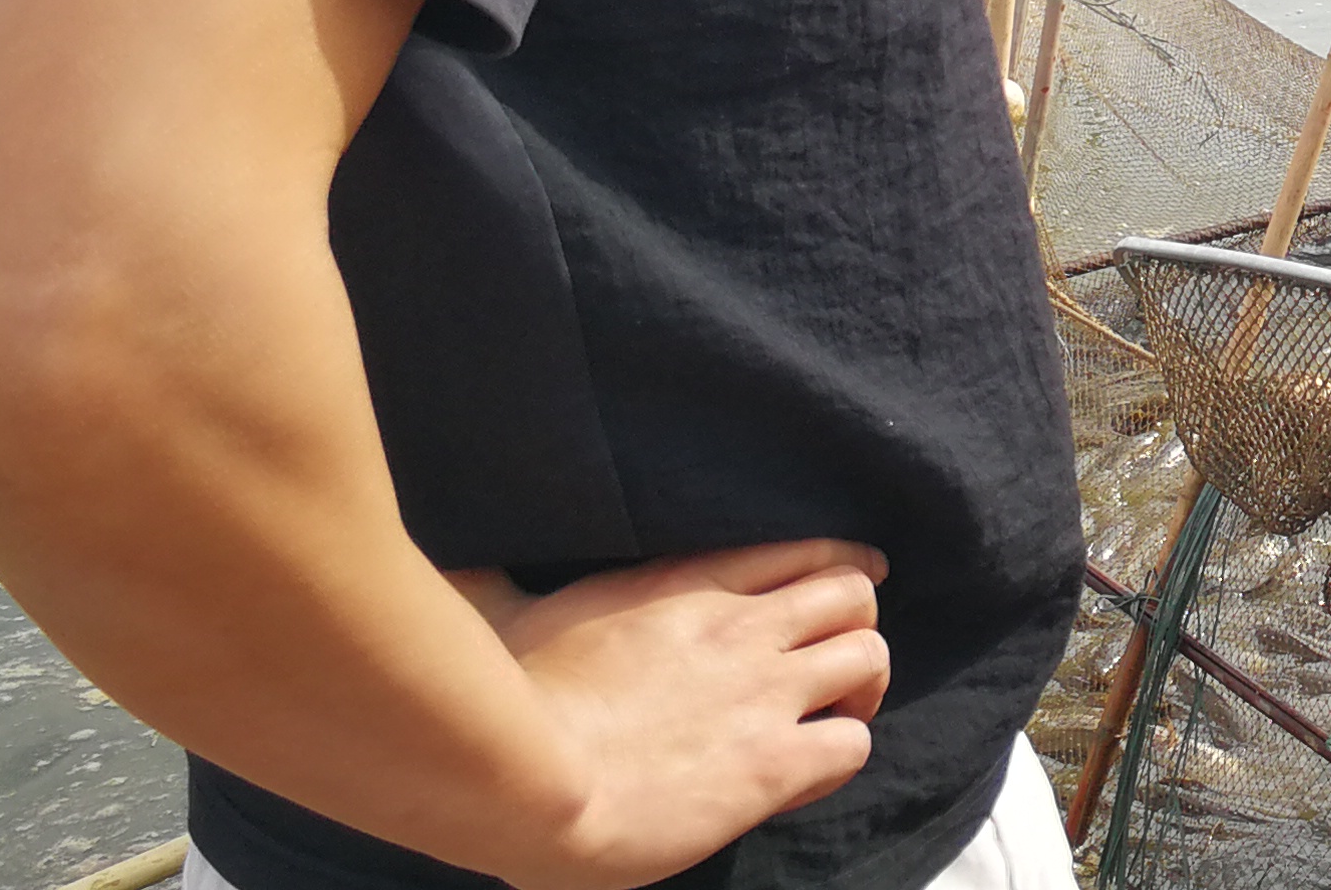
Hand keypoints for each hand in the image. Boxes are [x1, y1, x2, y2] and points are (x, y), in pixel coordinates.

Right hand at [487, 541, 891, 889]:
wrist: (523, 780)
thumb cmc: (501, 701)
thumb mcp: (502, 613)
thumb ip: (497, 584)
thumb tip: (461, 566)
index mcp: (683, 585)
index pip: (800, 548)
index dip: (835, 564)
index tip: (846, 577)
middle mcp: (739, 628)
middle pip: (854, 593)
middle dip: (857, 622)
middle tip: (836, 662)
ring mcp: (762, 695)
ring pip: (869, 658)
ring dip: (863, 687)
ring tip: (839, 714)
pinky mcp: (770, 766)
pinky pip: (850, 745)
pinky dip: (842, 753)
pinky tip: (808, 773)